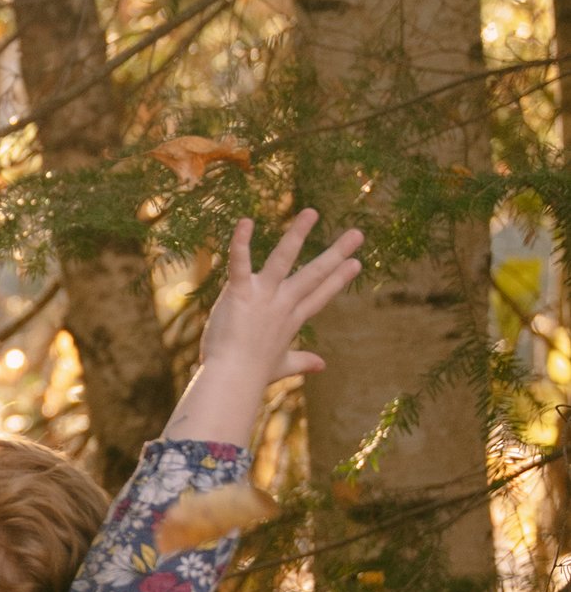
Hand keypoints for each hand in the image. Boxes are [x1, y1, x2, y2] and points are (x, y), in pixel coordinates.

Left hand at [198, 212, 363, 386]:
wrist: (232, 380)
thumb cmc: (251, 375)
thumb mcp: (282, 366)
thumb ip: (302, 361)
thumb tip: (321, 364)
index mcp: (292, 320)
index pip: (320, 295)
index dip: (338, 279)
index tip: (356, 263)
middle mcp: (282, 305)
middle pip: (314, 274)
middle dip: (336, 252)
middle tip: (358, 233)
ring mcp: (263, 297)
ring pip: (283, 259)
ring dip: (297, 234)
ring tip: (311, 211)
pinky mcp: (239, 293)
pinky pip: (240, 263)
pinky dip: (241, 243)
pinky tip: (245, 221)